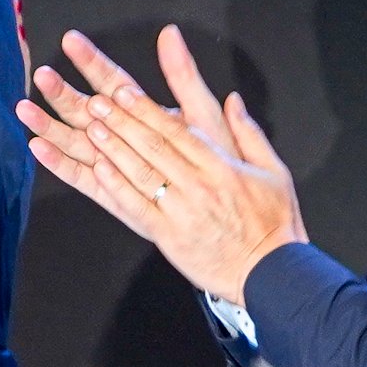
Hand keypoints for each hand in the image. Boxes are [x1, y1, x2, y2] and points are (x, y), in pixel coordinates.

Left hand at [18, 25, 308, 303]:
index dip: (147, 110)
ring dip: (114, 148)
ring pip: (141, 173)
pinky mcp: (170, 236)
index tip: (125, 92)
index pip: (178, 131)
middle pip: (154, 146)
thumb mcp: (274, 171)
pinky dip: (117, 188)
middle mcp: (199, 186)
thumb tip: (233, 100)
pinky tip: (99, 171)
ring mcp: (182, 211)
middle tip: (97, 102)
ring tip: (92, 128)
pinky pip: (137, 208)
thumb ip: (249, 133)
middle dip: (122, 121)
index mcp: (222, 167)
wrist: (272, 273)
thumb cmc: (274, 224)